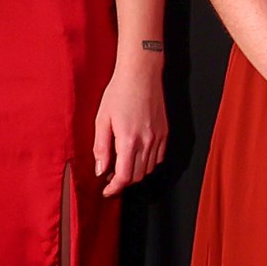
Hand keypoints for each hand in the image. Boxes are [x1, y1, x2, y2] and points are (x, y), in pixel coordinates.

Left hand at [92, 57, 166, 195]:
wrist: (141, 74)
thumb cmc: (118, 93)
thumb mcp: (101, 120)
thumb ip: (101, 148)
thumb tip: (101, 170)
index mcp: (128, 140)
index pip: (124, 176)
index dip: (114, 188)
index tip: (106, 191)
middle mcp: (147, 142)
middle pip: (138, 176)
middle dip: (123, 181)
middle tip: (110, 177)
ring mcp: (158, 138)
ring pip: (149, 168)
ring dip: (135, 172)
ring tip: (122, 165)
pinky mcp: (165, 132)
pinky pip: (158, 157)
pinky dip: (148, 162)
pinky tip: (137, 154)